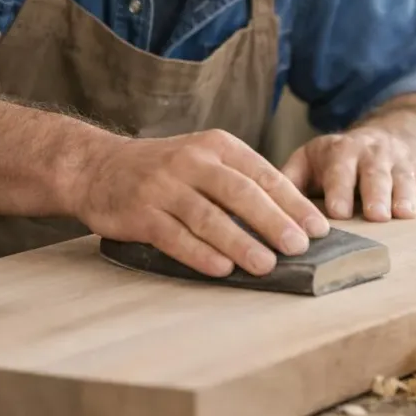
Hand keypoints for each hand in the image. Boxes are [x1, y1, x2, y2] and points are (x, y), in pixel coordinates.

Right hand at [70, 129, 329, 277]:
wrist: (97, 167)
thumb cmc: (165, 168)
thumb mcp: (204, 158)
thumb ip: (241, 181)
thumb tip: (290, 218)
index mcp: (216, 146)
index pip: (263, 174)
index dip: (293, 202)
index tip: (318, 228)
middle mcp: (192, 162)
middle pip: (240, 193)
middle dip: (273, 222)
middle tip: (299, 247)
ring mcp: (164, 186)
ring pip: (209, 217)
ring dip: (240, 243)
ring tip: (267, 265)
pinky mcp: (140, 213)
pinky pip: (174, 236)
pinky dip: (200, 254)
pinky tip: (221, 269)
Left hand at [281, 128, 415, 221]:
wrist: (378, 140)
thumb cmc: (334, 161)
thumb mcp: (308, 161)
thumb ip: (288, 180)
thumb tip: (261, 205)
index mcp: (341, 150)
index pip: (339, 169)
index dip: (340, 188)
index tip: (338, 212)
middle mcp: (372, 152)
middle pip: (375, 172)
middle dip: (376, 194)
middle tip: (376, 217)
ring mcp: (400, 160)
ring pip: (404, 176)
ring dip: (405, 195)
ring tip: (404, 215)